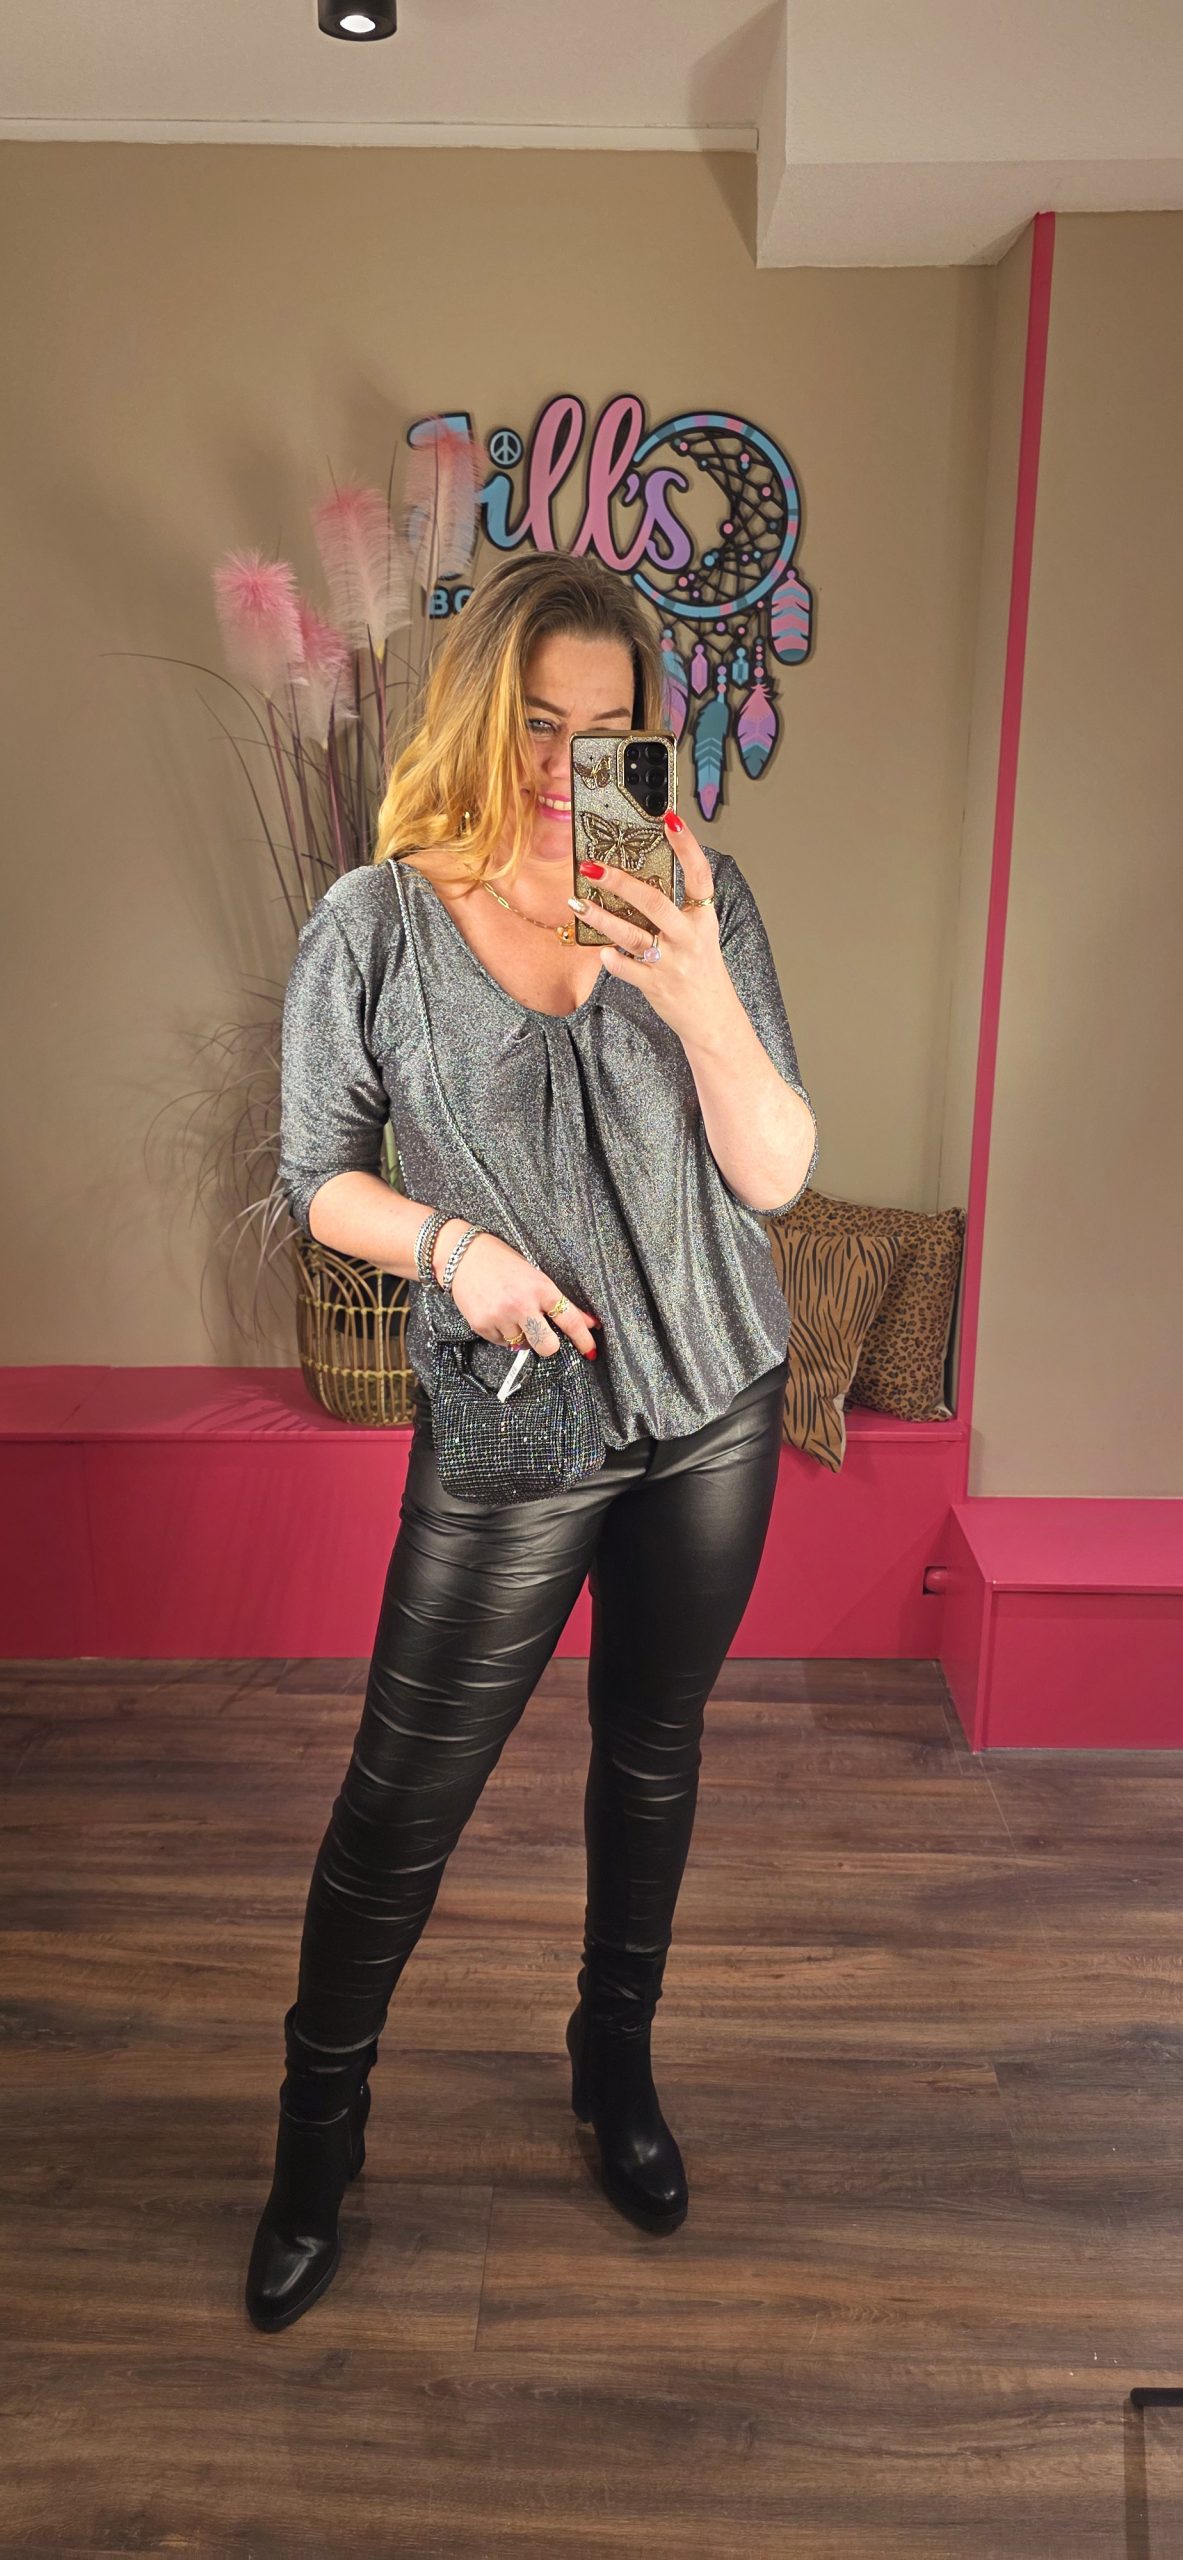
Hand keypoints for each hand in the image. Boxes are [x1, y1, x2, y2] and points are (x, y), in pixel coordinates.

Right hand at [438, 1227, 599, 1358]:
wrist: (463, 1255)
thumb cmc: (502, 1262)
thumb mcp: (535, 1276)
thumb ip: (559, 1301)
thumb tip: (587, 1322)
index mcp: (541, 1288)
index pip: (569, 1320)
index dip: (584, 1339)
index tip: (590, 1351)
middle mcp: (522, 1304)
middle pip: (548, 1346)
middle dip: (548, 1345)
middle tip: (542, 1334)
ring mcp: (501, 1316)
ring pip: (522, 1345)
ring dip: (520, 1335)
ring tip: (510, 1313)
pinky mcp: (482, 1325)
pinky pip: (501, 1343)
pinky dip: (502, 1334)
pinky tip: (496, 1314)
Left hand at [570, 810, 735, 1044]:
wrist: (713, 1019)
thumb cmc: (701, 971)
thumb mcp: (699, 935)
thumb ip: (674, 912)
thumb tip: (635, 882)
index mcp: (703, 918)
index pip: (699, 875)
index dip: (686, 845)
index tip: (669, 819)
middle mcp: (689, 937)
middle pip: (654, 902)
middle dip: (620, 882)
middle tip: (592, 867)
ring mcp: (672, 962)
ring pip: (631, 934)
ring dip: (601, 918)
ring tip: (577, 903)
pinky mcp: (656, 984)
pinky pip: (626, 967)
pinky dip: (611, 959)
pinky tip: (600, 951)